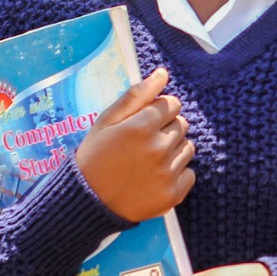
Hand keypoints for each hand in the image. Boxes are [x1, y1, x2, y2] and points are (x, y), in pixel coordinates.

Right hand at [75, 68, 194, 220]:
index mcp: (140, 127)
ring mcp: (167, 173)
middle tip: (143, 144)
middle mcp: (157, 149)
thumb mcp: (106, 121)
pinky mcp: (173, 194)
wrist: (86, 202)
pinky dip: (177, 174)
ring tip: (148, 161)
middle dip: (166, 129)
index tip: (145, 122)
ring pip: (188, 148)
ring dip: (173, 150)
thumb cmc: (94, 157)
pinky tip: (155, 177)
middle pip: (182, 125)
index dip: (159, 111)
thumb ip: (136, 95)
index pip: (172, 104)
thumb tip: (163, 73)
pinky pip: (190, 173)